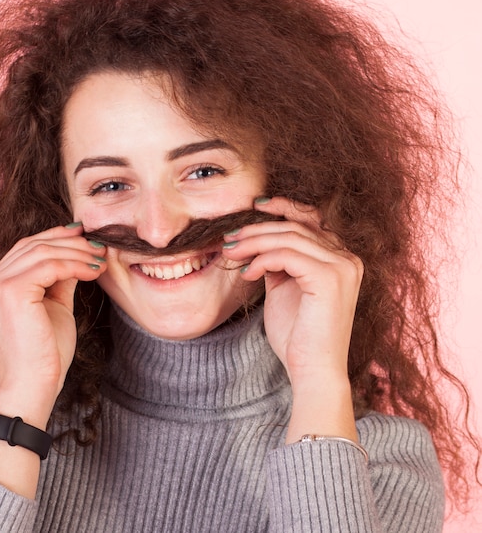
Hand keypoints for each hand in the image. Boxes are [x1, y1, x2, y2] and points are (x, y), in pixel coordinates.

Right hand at [0, 223, 106, 425]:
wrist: (35, 387)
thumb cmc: (45, 352)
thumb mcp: (54, 306)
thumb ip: (59, 278)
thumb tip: (78, 252)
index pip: (25, 249)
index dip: (56, 237)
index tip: (85, 236)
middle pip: (34, 245)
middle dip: (71, 242)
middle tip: (99, 246)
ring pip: (44, 252)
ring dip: (78, 253)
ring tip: (101, 260)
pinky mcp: (10, 291)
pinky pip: (50, 266)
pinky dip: (76, 265)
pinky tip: (94, 271)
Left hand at [223, 197, 362, 384]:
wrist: (312, 371)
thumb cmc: (297, 336)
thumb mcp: (284, 288)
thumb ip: (278, 262)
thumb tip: (257, 241)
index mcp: (341, 259)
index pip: (312, 219)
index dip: (284, 207)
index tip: (255, 207)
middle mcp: (348, 258)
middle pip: (296, 227)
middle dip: (257, 229)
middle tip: (229, 238)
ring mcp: (342, 267)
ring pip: (288, 237)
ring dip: (253, 242)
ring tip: (230, 252)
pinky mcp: (329, 278)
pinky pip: (286, 255)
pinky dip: (262, 259)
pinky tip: (247, 273)